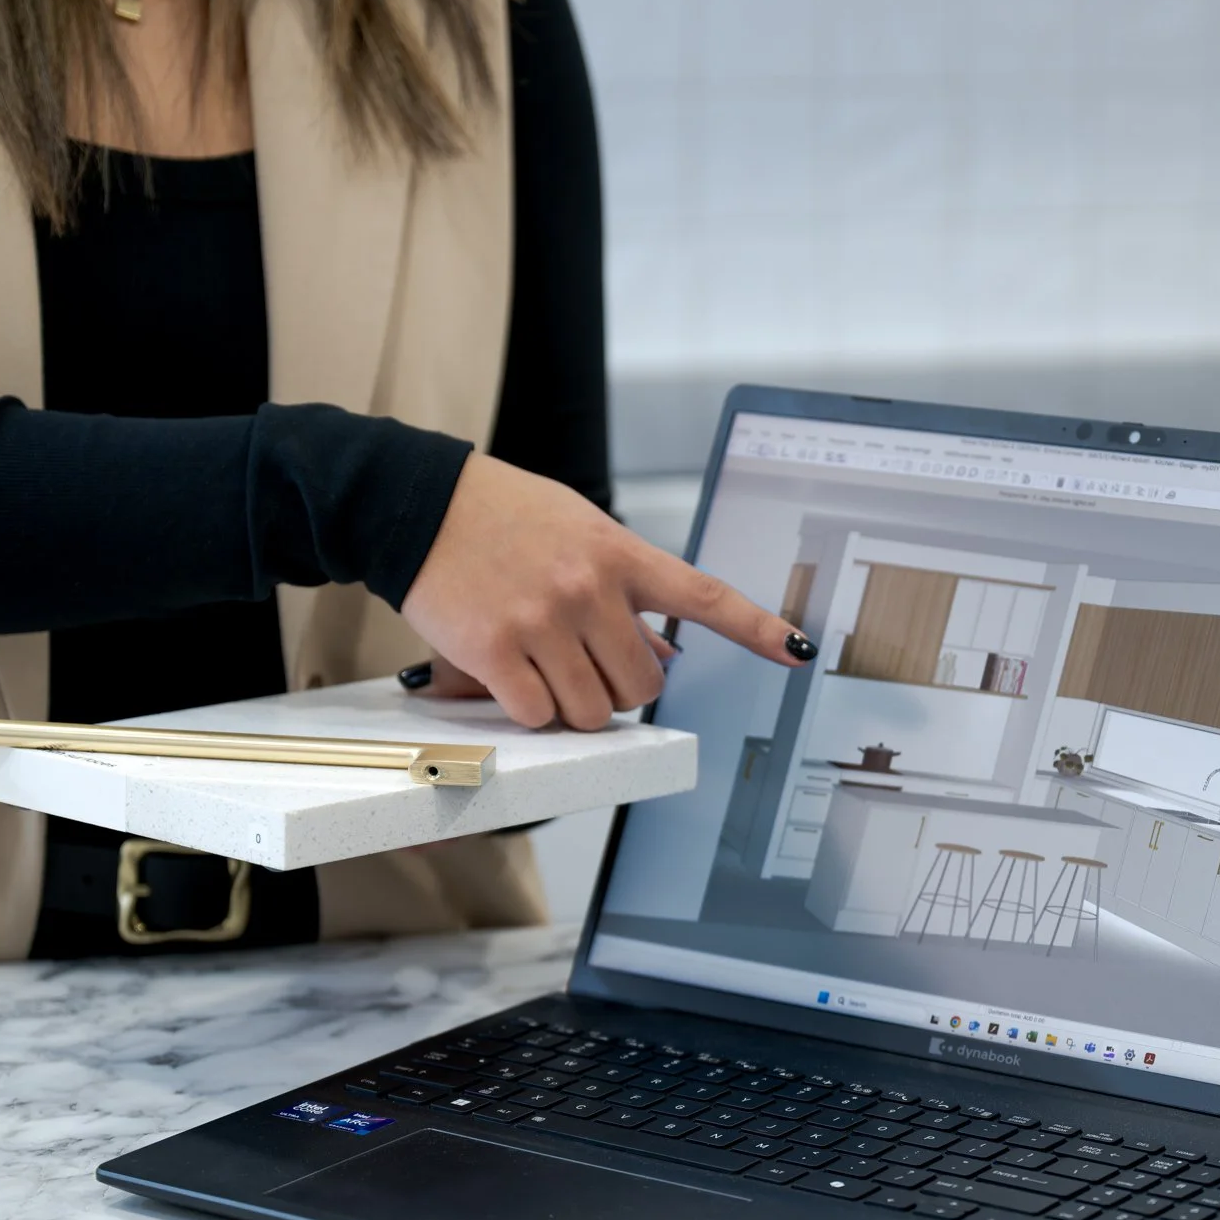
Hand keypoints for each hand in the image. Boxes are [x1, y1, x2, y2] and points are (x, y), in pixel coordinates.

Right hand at [399, 454, 813, 729]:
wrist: (420, 505)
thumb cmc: (504, 518)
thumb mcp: (580, 534)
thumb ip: (626, 593)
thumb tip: (665, 661)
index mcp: (619, 554)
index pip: (704, 597)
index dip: (758, 628)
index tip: (798, 650)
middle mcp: (588, 588)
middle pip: (642, 686)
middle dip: (620, 691)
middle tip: (588, 667)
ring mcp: (542, 621)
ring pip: (591, 712)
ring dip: (572, 706)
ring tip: (543, 666)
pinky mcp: (493, 650)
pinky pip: (537, 714)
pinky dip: (529, 710)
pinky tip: (511, 676)